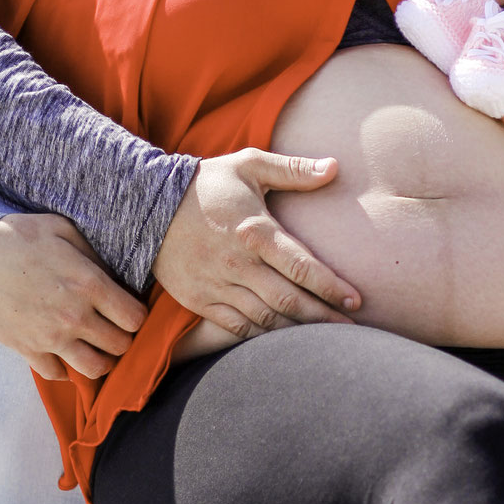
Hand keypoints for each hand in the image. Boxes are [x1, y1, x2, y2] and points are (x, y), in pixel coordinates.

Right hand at [0, 213, 145, 381]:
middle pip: (120, 346)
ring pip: (94, 369)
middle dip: (123, 338)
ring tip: (95, 347)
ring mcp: (50, 337)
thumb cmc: (17, 237)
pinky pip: (57, 374)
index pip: (135, 318)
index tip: (128, 311)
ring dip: (100, 360)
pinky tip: (65, 354)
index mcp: (89, 284)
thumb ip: (94, 253)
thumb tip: (114, 274)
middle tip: (114, 329)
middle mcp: (74, 316)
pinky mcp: (27, 350)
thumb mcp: (62, 229)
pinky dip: (65, 369)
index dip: (137, 316)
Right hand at [152, 149, 360, 341]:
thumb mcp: (249, 164)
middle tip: (352, 330)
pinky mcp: (199, 300)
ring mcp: (217, 285)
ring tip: (324, 339)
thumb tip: (334, 167)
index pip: (302, 266)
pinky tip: (283, 339)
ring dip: (297, 331)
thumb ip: (293, 169)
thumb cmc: (207, 183)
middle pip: (289, 301)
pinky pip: (236, 328)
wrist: (147, 206)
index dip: (332, 287)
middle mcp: (238, 263)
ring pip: (265, 319)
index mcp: (255, 231)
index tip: (356, 300)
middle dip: (324, 318)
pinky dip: (262, 336)